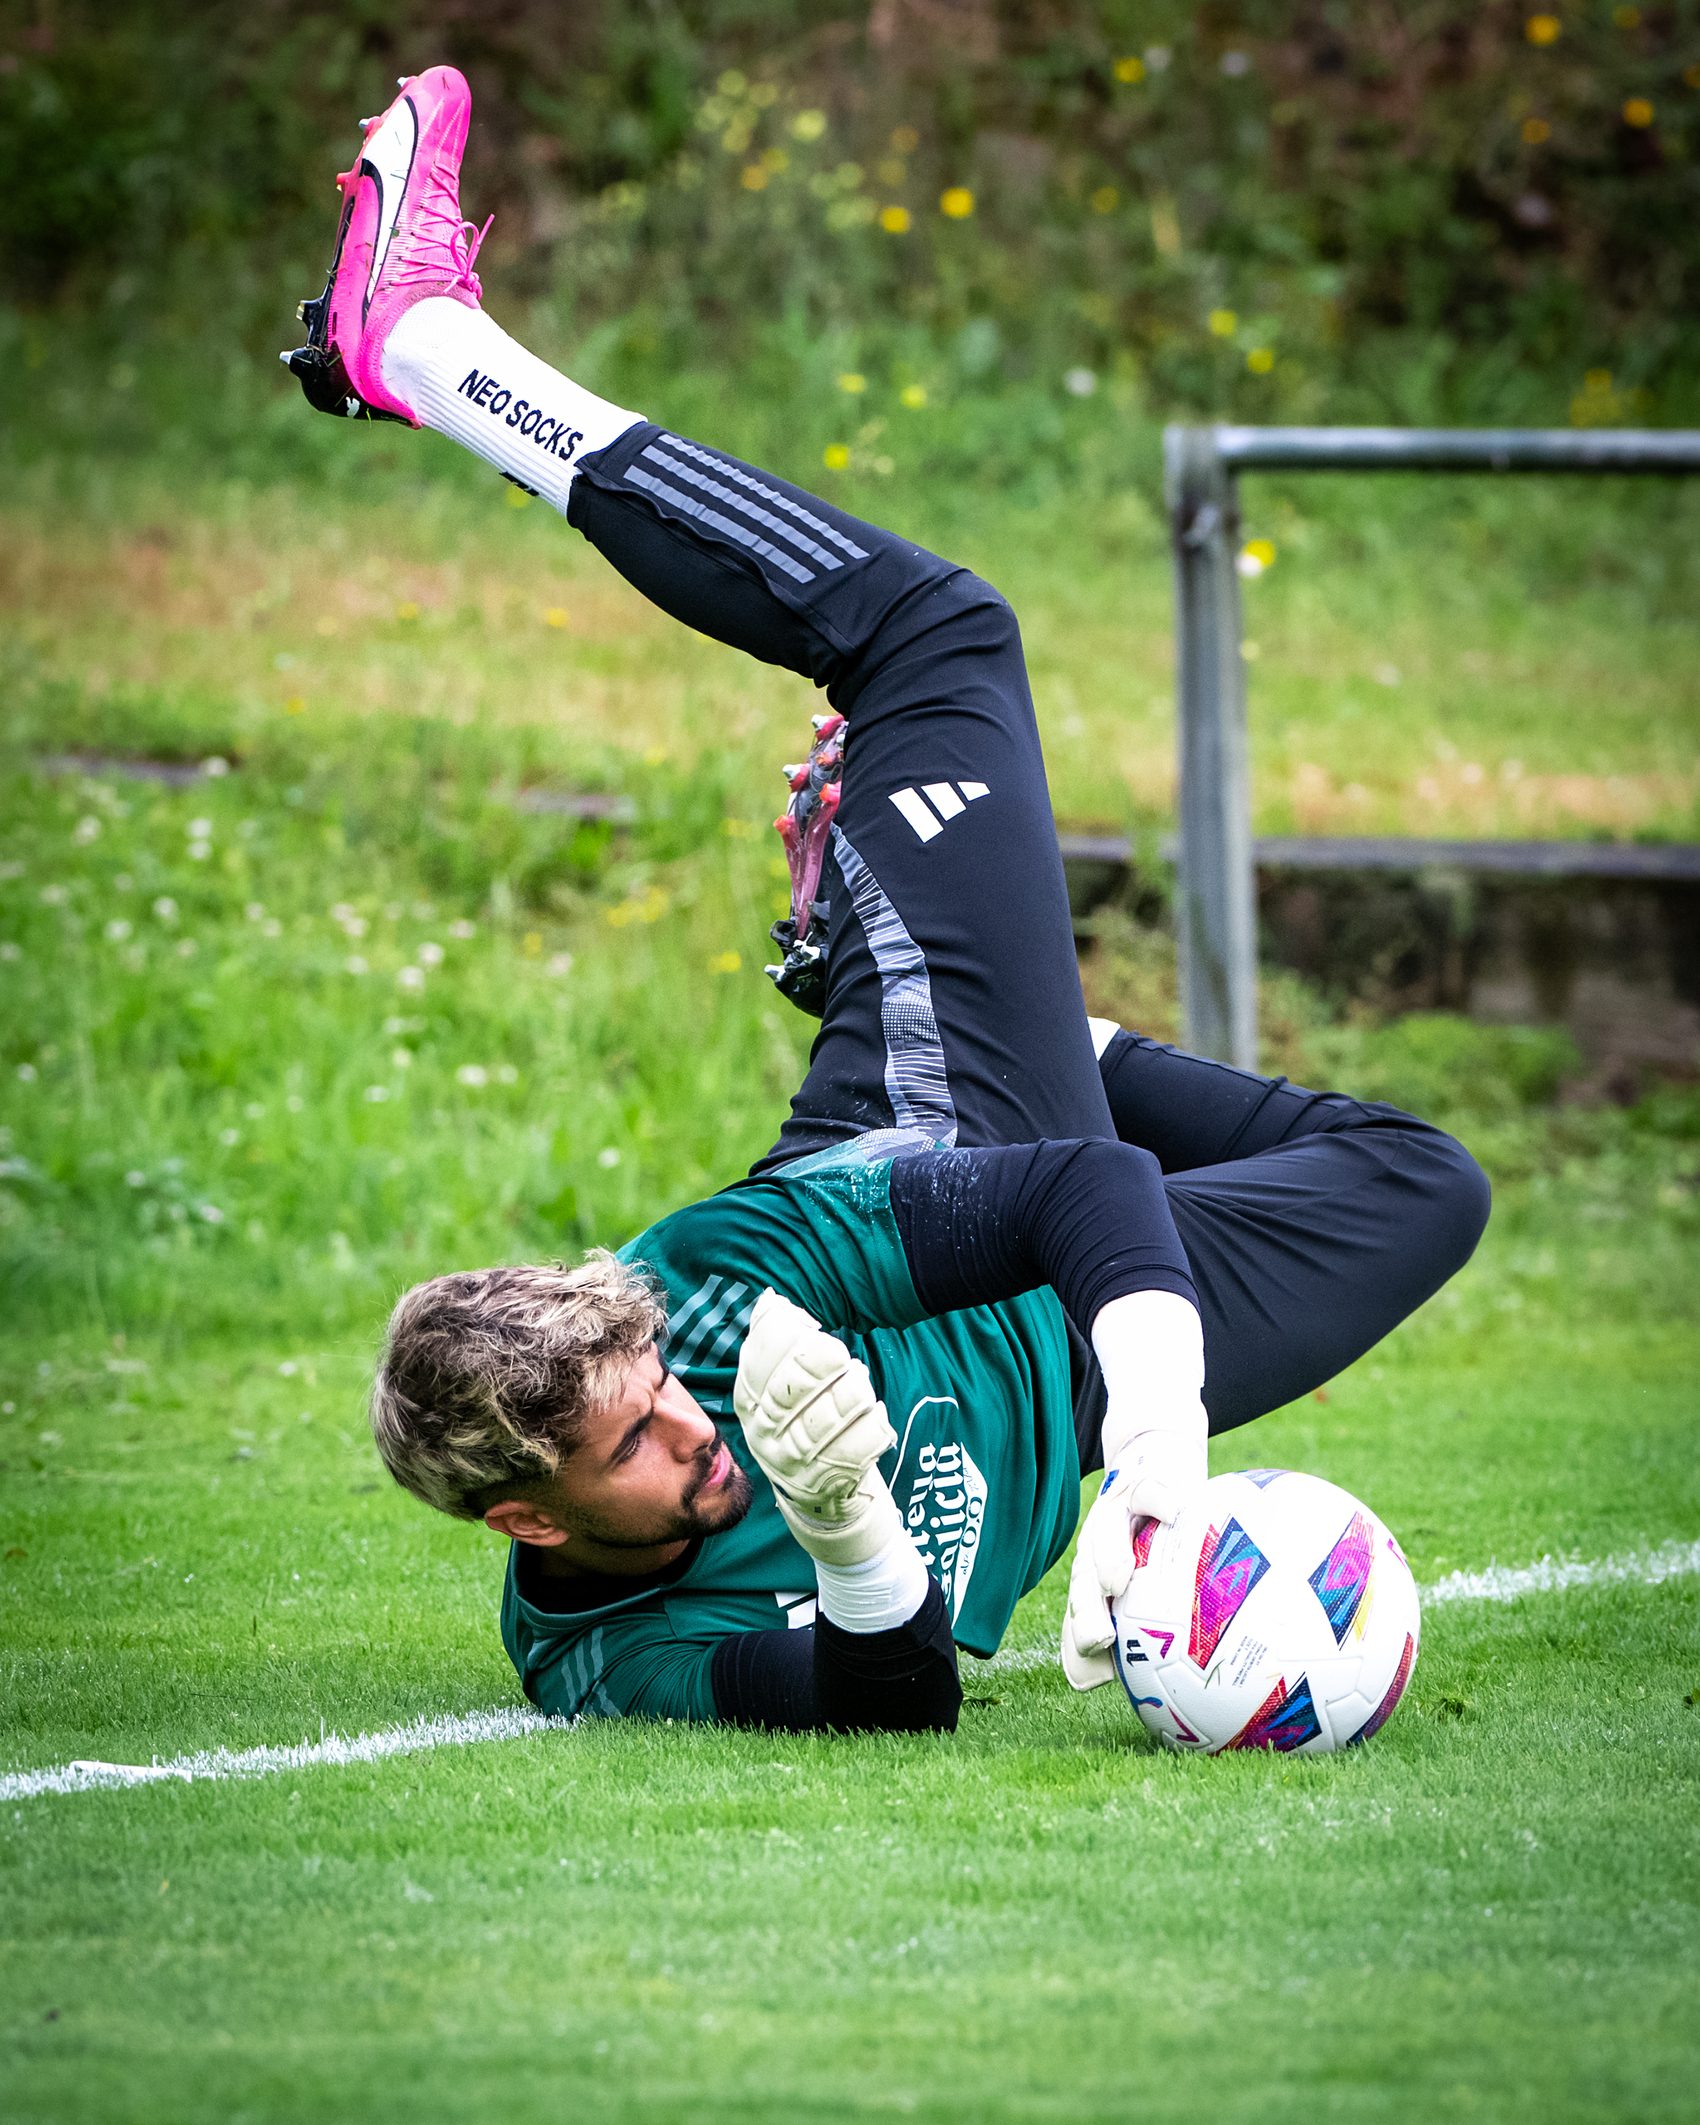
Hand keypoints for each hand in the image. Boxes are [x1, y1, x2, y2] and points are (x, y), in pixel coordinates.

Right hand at [733, 1288, 900, 1566]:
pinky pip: (857, 1448)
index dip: (788, 1336)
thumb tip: (771, 1300)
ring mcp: (793, 1462)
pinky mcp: (826, 1483)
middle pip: (793, 1387)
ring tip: (860, 1384)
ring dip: (852, 1392)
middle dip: (823, 1362)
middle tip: (843, 1356)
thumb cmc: (800, 1418)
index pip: (759, 1361)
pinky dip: (873, 1426)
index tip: (812, 1327)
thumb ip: (773, 1338)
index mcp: (748, 1399)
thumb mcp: (777, 1383)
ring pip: (827, 1417)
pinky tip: (876, 1416)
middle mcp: (764, 1432)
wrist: (815, 1490)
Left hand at [1061, 1426, 1206, 1692]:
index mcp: (1095, 1574)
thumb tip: (1166, 1692)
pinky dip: (1158, 1500)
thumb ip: (1147, 1625)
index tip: (1092, 1674)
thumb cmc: (1158, 1533)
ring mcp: (1116, 1511)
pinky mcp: (1141, 1479)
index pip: (1081, 1615)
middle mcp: (1098, 1544)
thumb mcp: (1150, 1578)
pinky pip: (1148, 1489)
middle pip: (1082, 1578)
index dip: (1078, 1644)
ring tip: (1120, 1579)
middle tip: (1099, 1639)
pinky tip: (1173, 1515)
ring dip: (1108, 1554)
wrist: (1158, 1459)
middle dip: (1085, 1610)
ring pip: (1104, 1532)